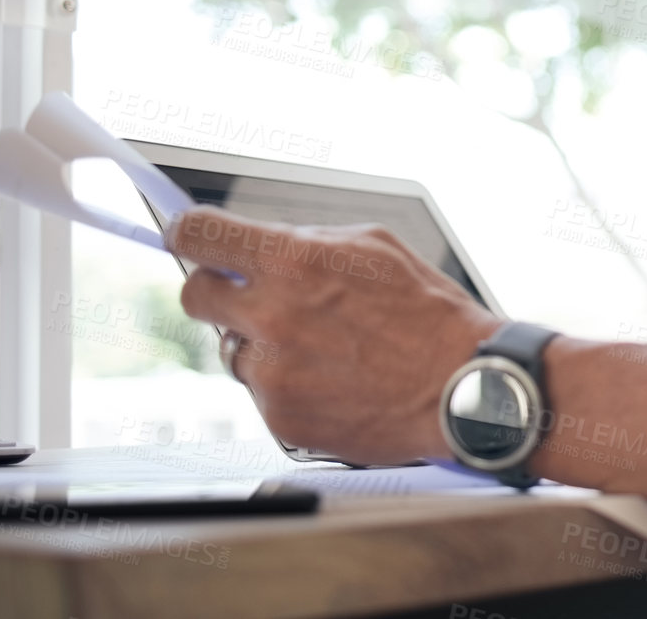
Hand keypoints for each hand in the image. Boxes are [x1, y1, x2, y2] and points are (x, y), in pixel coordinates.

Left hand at [167, 205, 501, 465]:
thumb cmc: (428, 314)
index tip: (187, 235)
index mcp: (295, 261)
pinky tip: (332, 378)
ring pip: (231, 347)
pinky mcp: (280, 415)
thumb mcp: (374, 247)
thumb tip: (260, 242)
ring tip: (320, 346)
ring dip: (260, 342)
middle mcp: (273, 315)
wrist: (461, 387)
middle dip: (217, 291)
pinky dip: (287, 383)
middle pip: (194, 296)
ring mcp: (272, 371)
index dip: (186, 231)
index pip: (200, 234)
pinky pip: (260, 390)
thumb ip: (307, 240)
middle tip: (252, 296)